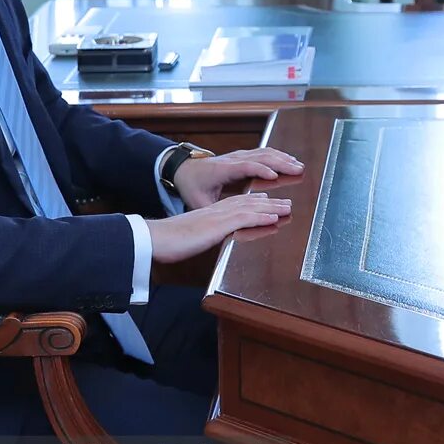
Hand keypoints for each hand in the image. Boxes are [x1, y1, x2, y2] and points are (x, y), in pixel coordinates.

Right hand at [146, 192, 290, 262]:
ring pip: (251, 208)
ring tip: (288, 208)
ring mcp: (219, 216)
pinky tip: (274, 218)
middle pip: (249, 202)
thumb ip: (205, 235)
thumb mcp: (193, 236)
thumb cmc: (169, 241)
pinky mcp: (218, 225)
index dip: (256, 202)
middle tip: (287, 203)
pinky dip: (261, 217)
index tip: (270, 202)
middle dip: (270, 203)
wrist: (156, 239)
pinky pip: (244, 218)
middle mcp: (217, 210)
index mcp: (211, 212)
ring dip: (272, 207)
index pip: (238, 203)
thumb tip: (210, 239)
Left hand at [172, 147, 304, 208]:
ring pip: (264, 152)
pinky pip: (262, 152)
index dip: (260, 170)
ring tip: (298, 165)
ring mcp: (238, 156)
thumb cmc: (191, 187)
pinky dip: (277, 155)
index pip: (246, 166)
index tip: (274, 175)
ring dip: (282, 158)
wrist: (182, 169)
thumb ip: (214, 211)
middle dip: (281, 162)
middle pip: (261, 156)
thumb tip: (227, 224)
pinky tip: (288, 160)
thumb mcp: (198, 202)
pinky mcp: (241, 156)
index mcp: (223, 170)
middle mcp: (232, 159)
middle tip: (298, 170)